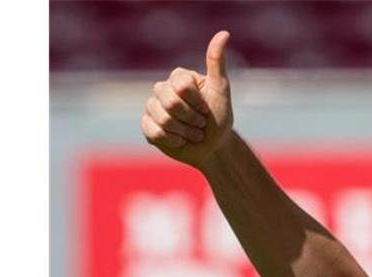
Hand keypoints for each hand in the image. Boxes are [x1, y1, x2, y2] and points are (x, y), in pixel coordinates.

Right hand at [141, 30, 233, 168]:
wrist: (214, 147)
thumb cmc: (219, 118)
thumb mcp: (221, 91)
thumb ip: (217, 63)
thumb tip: (223, 33)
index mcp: (179, 78)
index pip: (181, 86)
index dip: (197, 102)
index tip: (206, 108)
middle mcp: (163, 89)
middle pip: (169, 102)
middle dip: (191, 118)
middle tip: (201, 124)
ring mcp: (153, 107)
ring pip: (161, 118)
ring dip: (184, 131)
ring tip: (193, 133)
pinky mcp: (147, 126)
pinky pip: (153, 130)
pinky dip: (172, 140)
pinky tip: (180, 140)